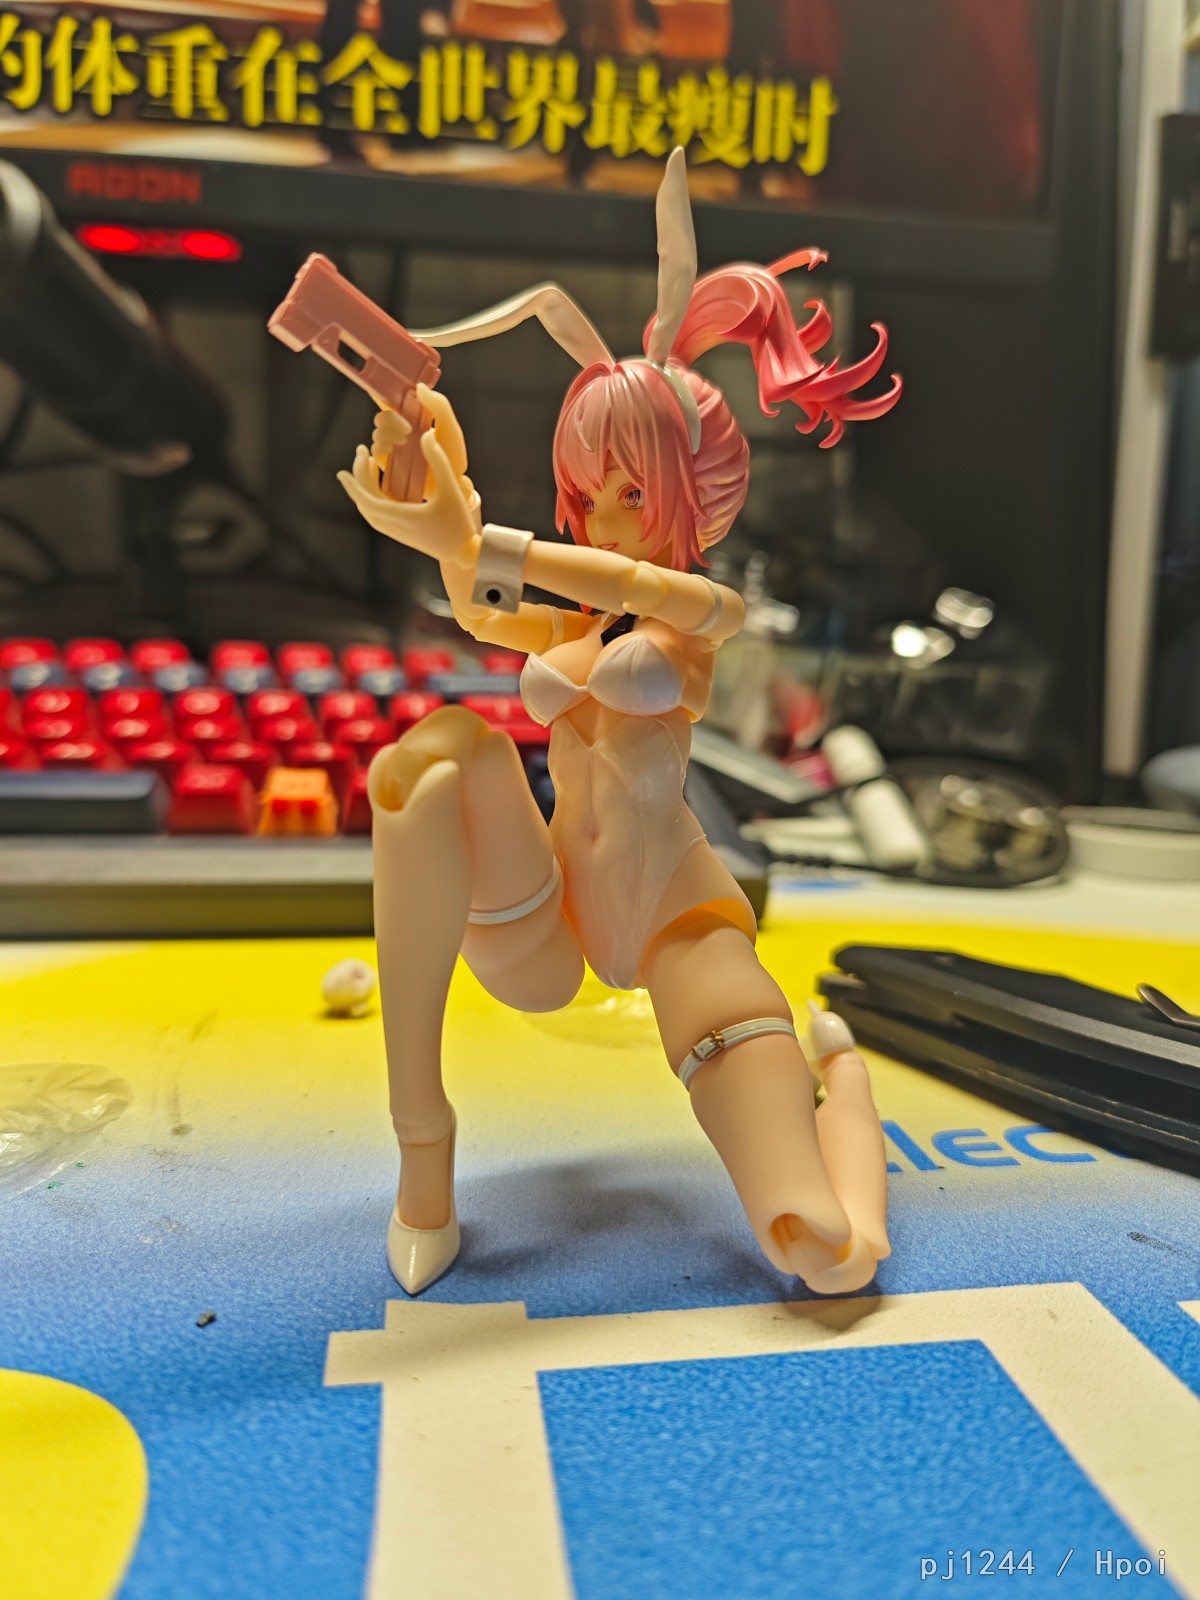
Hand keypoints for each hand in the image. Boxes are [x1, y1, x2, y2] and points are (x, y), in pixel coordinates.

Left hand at [338, 384, 480, 562]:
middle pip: (364, 503)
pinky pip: (377, 515)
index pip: (367, 499)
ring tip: (369, 467)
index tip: (344, 467)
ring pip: (369, 510)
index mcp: (401, 516)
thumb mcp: (451, 489)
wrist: (464, 553)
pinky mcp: (401, 534)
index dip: (354, 483)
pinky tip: (381, 484)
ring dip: (364, 489)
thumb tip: (427, 435)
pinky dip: (373, 499)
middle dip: (358, 478)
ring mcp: (396, 532)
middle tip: (362, 453)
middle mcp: (394, 526)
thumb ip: (438, 460)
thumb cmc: (459, 523)